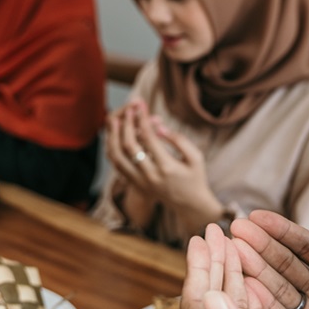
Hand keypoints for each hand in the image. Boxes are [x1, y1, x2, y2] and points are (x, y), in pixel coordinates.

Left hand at [105, 101, 222, 234]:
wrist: (189, 205)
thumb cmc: (195, 177)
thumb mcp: (196, 157)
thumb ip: (179, 140)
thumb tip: (158, 127)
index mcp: (166, 167)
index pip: (148, 137)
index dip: (142, 117)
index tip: (140, 103)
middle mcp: (149, 175)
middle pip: (128, 145)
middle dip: (127, 122)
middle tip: (130, 107)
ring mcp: (139, 181)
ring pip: (116, 156)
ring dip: (114, 135)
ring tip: (117, 119)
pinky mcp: (134, 184)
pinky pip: (116, 164)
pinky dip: (113, 148)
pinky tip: (117, 134)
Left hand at [182, 224, 308, 308]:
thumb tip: (210, 295)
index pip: (200, 305)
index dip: (201, 268)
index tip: (203, 236)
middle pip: (212, 303)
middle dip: (212, 265)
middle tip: (213, 230)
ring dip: (230, 278)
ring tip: (231, 248)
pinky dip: (251, 303)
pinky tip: (253, 290)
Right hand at [231, 210, 308, 308]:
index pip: (305, 246)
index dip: (281, 230)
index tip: (257, 215)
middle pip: (285, 264)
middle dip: (260, 246)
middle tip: (235, 229)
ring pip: (276, 289)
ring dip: (254, 271)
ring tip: (233, 253)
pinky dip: (261, 306)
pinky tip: (245, 288)